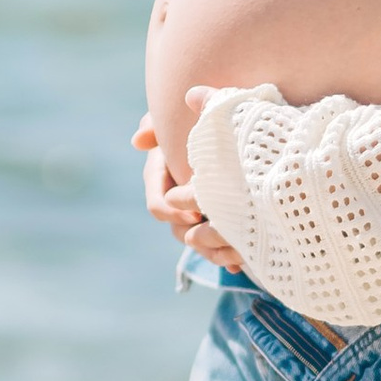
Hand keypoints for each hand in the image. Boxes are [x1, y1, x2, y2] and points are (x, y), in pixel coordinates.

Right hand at [133, 103, 239, 269]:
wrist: (240, 130)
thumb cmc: (208, 119)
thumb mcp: (184, 119)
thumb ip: (161, 124)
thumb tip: (138, 141)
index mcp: (164, 178)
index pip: (158, 205)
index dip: (171, 211)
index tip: (193, 212)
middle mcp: (177, 200)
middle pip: (177, 230)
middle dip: (195, 236)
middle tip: (219, 235)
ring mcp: (197, 214)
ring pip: (197, 243)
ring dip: (212, 250)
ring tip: (233, 252)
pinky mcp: (218, 221)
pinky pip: (217, 248)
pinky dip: (227, 256)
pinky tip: (242, 261)